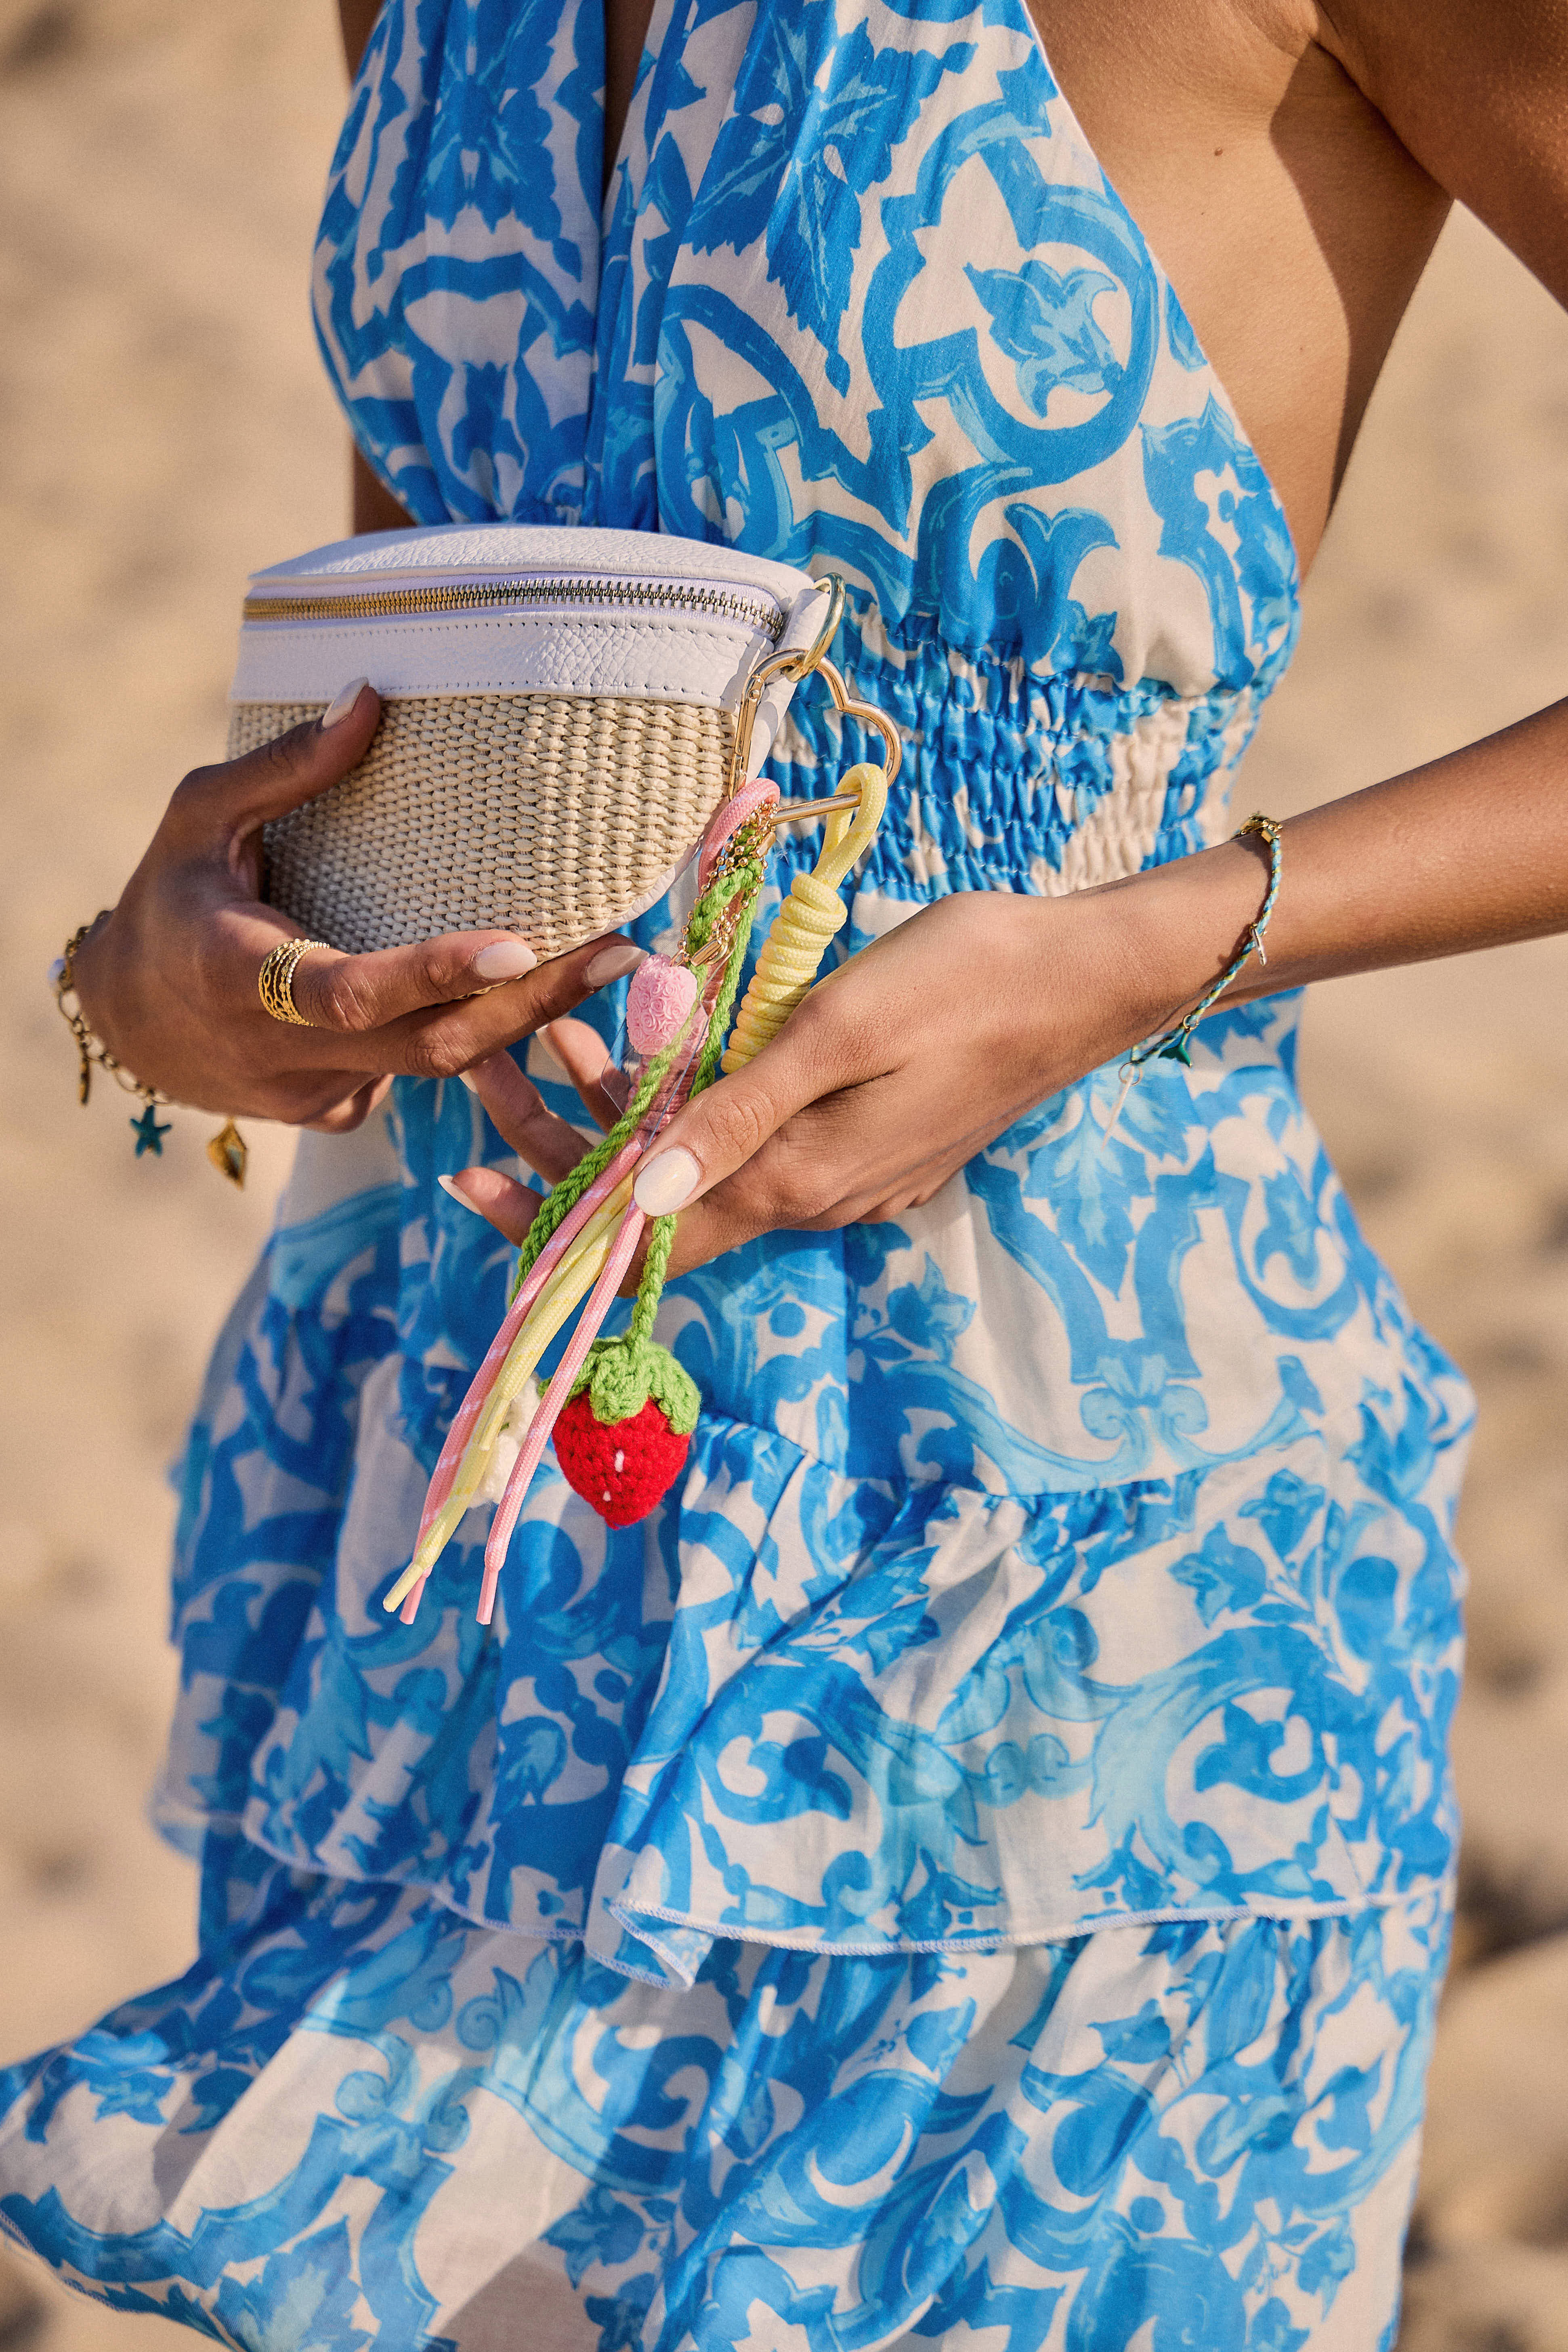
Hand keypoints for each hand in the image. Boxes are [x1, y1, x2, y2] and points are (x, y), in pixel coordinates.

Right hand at [71, 683, 645, 1131]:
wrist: (123, 1020)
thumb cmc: (166, 896)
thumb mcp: (198, 817)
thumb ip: (284, 766)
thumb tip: (371, 695)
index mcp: (239, 974)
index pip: (353, 989)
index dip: (434, 974)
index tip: (519, 948)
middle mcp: (281, 1051)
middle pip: (429, 1046)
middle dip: (533, 1006)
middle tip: (626, 954)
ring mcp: (314, 1094)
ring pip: (437, 1071)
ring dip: (526, 1023)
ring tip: (613, 966)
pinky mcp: (335, 1113)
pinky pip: (418, 1080)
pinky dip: (477, 1041)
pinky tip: (536, 999)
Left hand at [446, 885, 1192, 1276]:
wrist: (1088, 979)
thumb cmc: (967, 981)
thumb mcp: (838, 1030)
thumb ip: (737, 1114)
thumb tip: (639, 1200)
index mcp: (795, 1178)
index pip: (647, 1239)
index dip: (553, 1225)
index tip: (466, 1187)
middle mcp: (813, 1196)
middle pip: (661, 1207)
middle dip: (565, 1152)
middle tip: (489, 1077)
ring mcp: (846, 1177)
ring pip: (704, 1172)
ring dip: (627, 1117)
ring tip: (562, 1036)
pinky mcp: (869, 1145)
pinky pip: (754, 1144)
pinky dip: (691, 1105)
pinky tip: (667, 1039)